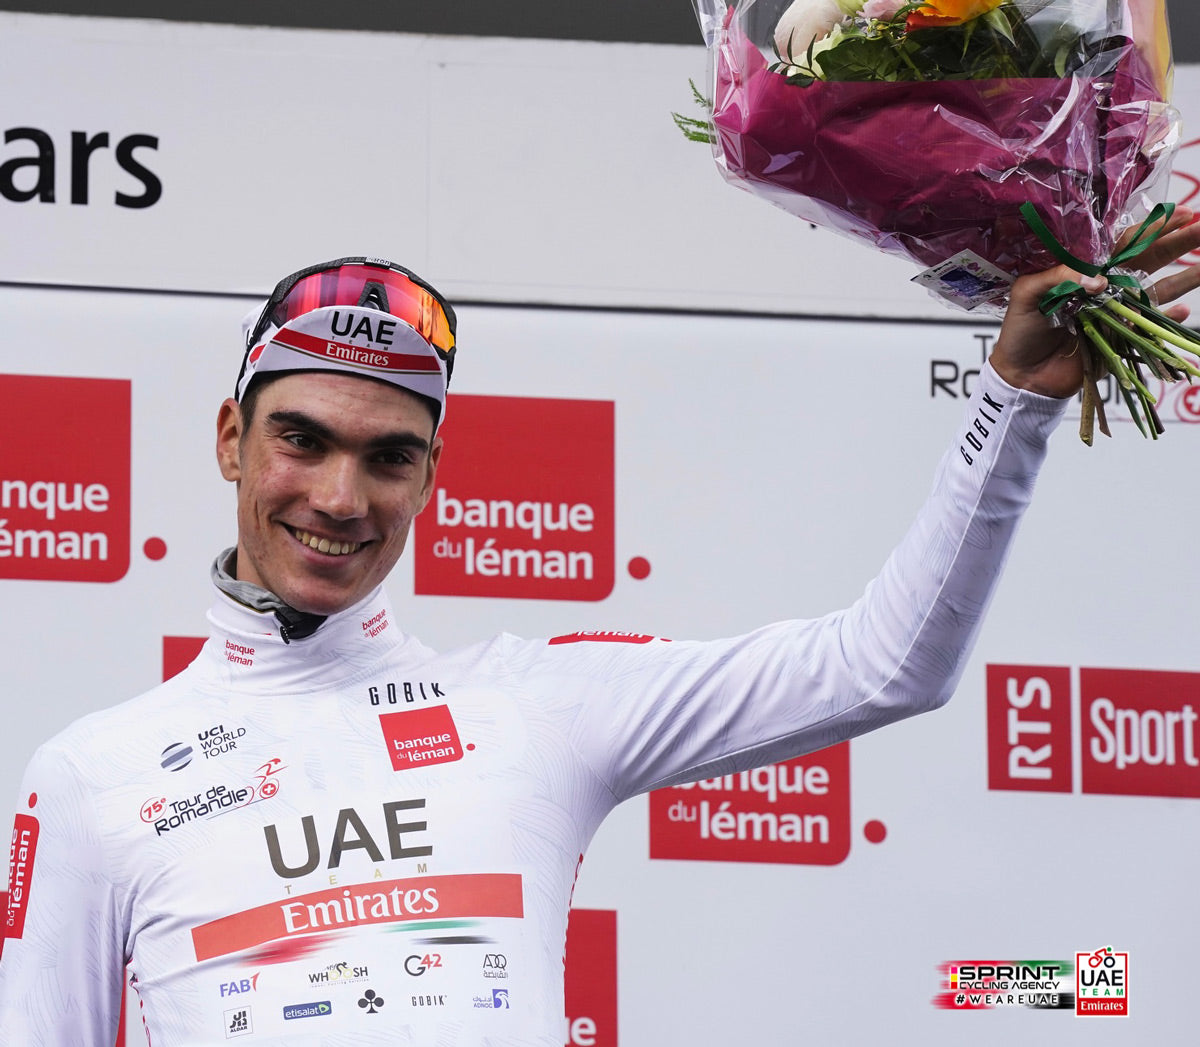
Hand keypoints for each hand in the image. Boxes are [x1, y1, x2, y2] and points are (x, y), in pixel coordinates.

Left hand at [989, 206, 1199, 397]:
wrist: (1022, 375)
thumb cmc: (1021, 331)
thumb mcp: (1027, 295)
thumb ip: (1057, 278)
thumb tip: (1099, 280)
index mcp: (1084, 270)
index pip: (1122, 244)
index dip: (1150, 228)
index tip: (1179, 213)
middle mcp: (1106, 288)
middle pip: (1149, 260)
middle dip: (1178, 242)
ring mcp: (1117, 312)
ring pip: (1158, 289)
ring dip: (1186, 277)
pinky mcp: (1121, 338)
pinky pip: (1150, 326)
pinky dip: (1168, 319)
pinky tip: (1184, 310)